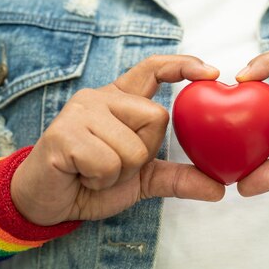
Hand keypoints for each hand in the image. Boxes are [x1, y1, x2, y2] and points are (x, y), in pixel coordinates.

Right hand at [11, 55, 224, 225]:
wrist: (49, 203)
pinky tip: (82, 175)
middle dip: (145, 153)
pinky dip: (101, 179)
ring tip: (95, 171)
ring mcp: (80, 112)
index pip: (154, 69)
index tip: (212, 73)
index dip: (183, 66)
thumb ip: (178, 178)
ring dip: (120, 172)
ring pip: (133, 146)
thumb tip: (220, 189)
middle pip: (157, 117)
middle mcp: (101, 97)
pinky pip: (107, 163)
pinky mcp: (63, 134)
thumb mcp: (143, 180)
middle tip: (115, 163)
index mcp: (121, 100)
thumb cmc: (93, 181)